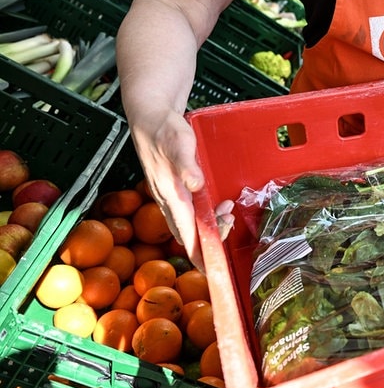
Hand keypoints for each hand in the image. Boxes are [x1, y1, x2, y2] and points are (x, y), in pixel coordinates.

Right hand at [130, 112, 234, 271]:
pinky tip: (218, 204)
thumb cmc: (164, 130)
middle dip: (211, 238)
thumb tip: (195, 185)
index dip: (198, 254)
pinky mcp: (174, 189)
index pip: (185, 234)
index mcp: (170, 195)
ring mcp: (170, 196)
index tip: (211, 270)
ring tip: (228, 211)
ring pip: (190, 223)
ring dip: (211, 224)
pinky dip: (206, 213)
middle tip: (229, 223)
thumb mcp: (179, 143)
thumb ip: (187, 166)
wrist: (149, 117)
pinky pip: (190, 211)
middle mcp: (168, 200)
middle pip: (189, 233)